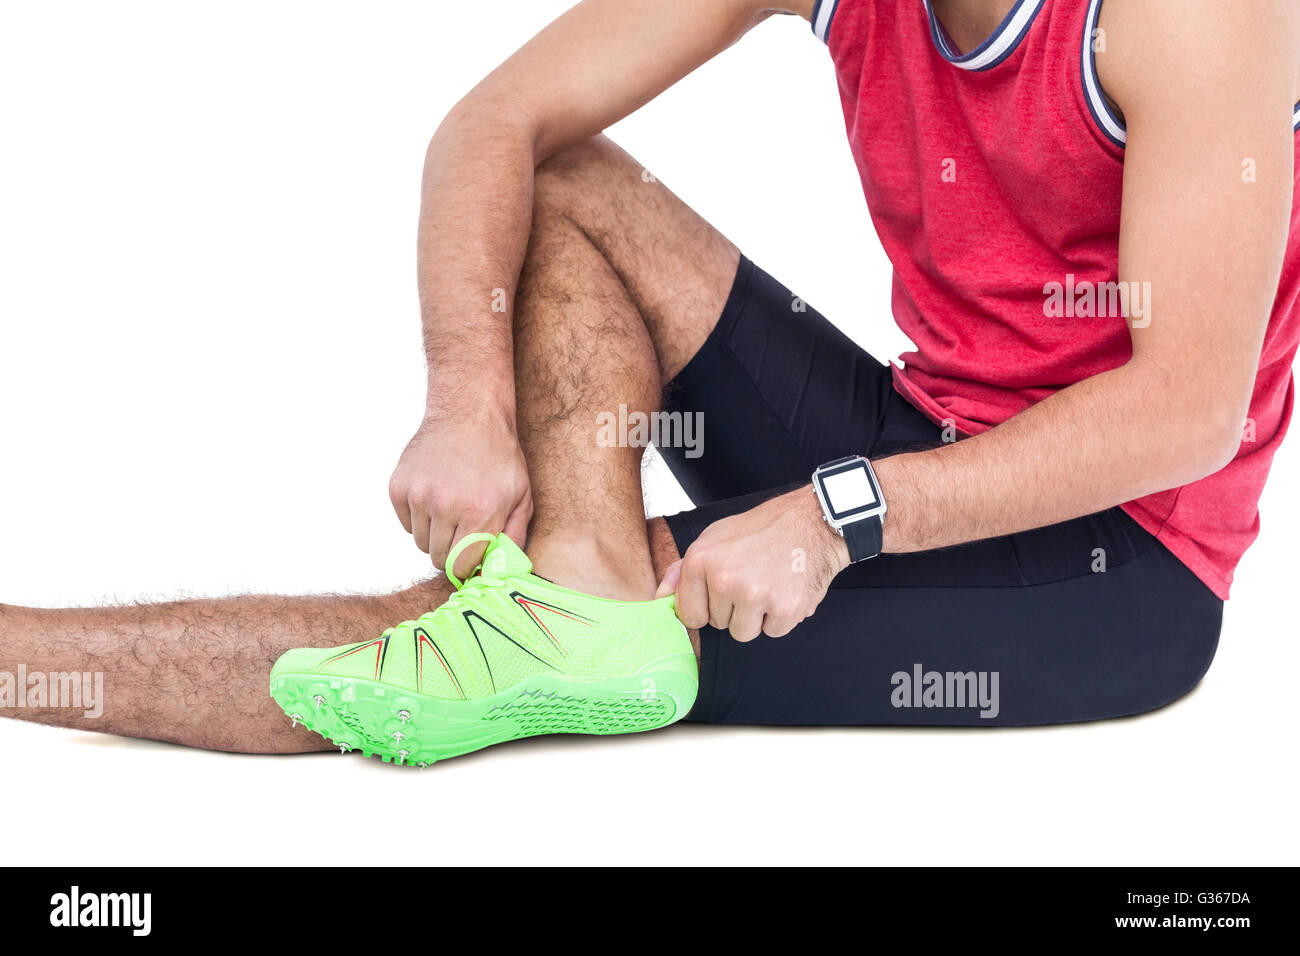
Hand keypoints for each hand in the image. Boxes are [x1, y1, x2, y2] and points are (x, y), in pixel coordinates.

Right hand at [388, 408, 532, 581]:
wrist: (469, 414)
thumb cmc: (500, 458)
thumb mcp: (522, 497)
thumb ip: (514, 538)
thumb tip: (502, 572)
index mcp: (479, 512)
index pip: (460, 566)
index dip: (467, 565)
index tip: (472, 556)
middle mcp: (445, 505)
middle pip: (437, 557)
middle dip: (451, 551)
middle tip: (463, 530)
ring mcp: (419, 495)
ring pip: (420, 542)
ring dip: (435, 534)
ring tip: (452, 508)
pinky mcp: (398, 486)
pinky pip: (406, 523)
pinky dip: (419, 517)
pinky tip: (435, 496)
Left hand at [656, 485, 849, 640]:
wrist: (812, 521)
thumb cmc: (761, 529)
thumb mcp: (714, 537)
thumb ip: (682, 570)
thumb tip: (659, 598)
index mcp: (701, 561)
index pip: (689, 615)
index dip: (706, 608)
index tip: (721, 593)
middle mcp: (725, 579)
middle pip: (718, 625)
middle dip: (734, 609)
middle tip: (754, 578)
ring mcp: (756, 595)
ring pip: (744, 634)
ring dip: (757, 617)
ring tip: (769, 585)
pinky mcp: (785, 609)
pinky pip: (773, 633)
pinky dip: (782, 617)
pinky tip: (787, 589)